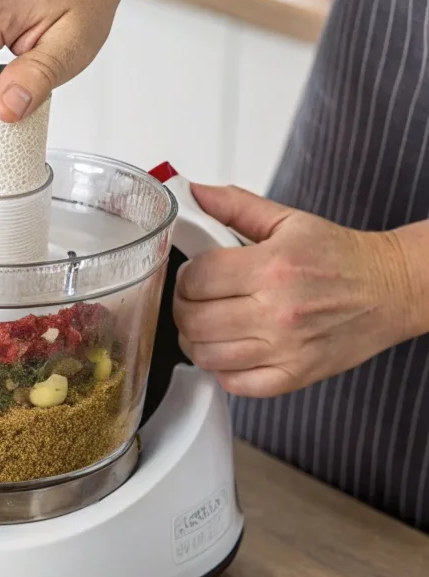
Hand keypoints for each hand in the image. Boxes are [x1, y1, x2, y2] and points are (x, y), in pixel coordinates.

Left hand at [173, 185, 428, 397]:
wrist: (392, 289)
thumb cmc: (342, 257)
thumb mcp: (288, 221)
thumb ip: (235, 207)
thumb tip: (193, 192)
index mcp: (273, 268)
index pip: (197, 278)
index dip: (185, 277)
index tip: (193, 276)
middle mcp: (277, 312)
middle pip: (193, 320)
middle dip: (184, 308)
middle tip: (195, 300)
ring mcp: (285, 349)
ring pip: (206, 355)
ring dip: (196, 341)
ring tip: (209, 325)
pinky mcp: (293, 376)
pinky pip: (234, 384)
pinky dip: (222, 370)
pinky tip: (230, 351)